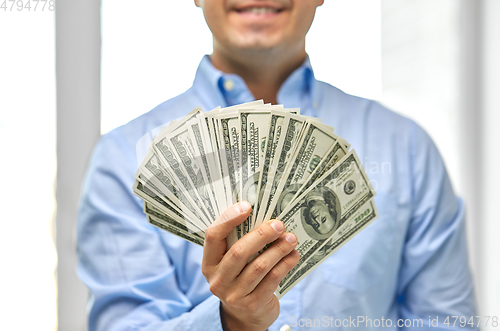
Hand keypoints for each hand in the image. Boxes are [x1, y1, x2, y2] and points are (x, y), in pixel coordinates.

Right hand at [201, 201, 299, 330]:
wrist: (244, 316)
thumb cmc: (240, 278)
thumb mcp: (231, 263)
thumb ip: (238, 242)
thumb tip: (264, 216)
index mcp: (209, 263)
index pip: (213, 236)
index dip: (229, 219)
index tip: (247, 206)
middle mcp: (217, 279)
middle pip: (239, 251)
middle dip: (261, 235)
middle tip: (279, 224)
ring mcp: (234, 294)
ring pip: (259, 266)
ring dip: (278, 249)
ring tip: (291, 238)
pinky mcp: (253, 304)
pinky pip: (272, 279)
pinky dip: (285, 265)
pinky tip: (293, 255)